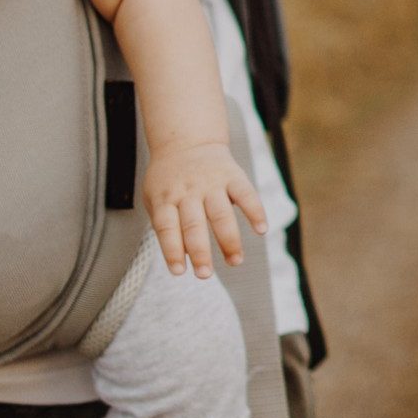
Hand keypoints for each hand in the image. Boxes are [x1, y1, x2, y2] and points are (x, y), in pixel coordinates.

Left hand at [142, 139, 267, 277]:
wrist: (186, 141)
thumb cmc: (169, 181)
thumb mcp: (155, 198)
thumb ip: (165, 226)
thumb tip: (183, 259)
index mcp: (165, 198)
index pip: (167, 227)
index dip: (172, 250)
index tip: (179, 272)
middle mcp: (187, 191)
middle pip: (193, 224)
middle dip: (200, 251)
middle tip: (205, 275)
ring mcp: (211, 183)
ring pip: (220, 214)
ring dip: (229, 240)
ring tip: (235, 262)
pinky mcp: (233, 176)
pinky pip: (246, 194)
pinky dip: (255, 212)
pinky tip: (261, 230)